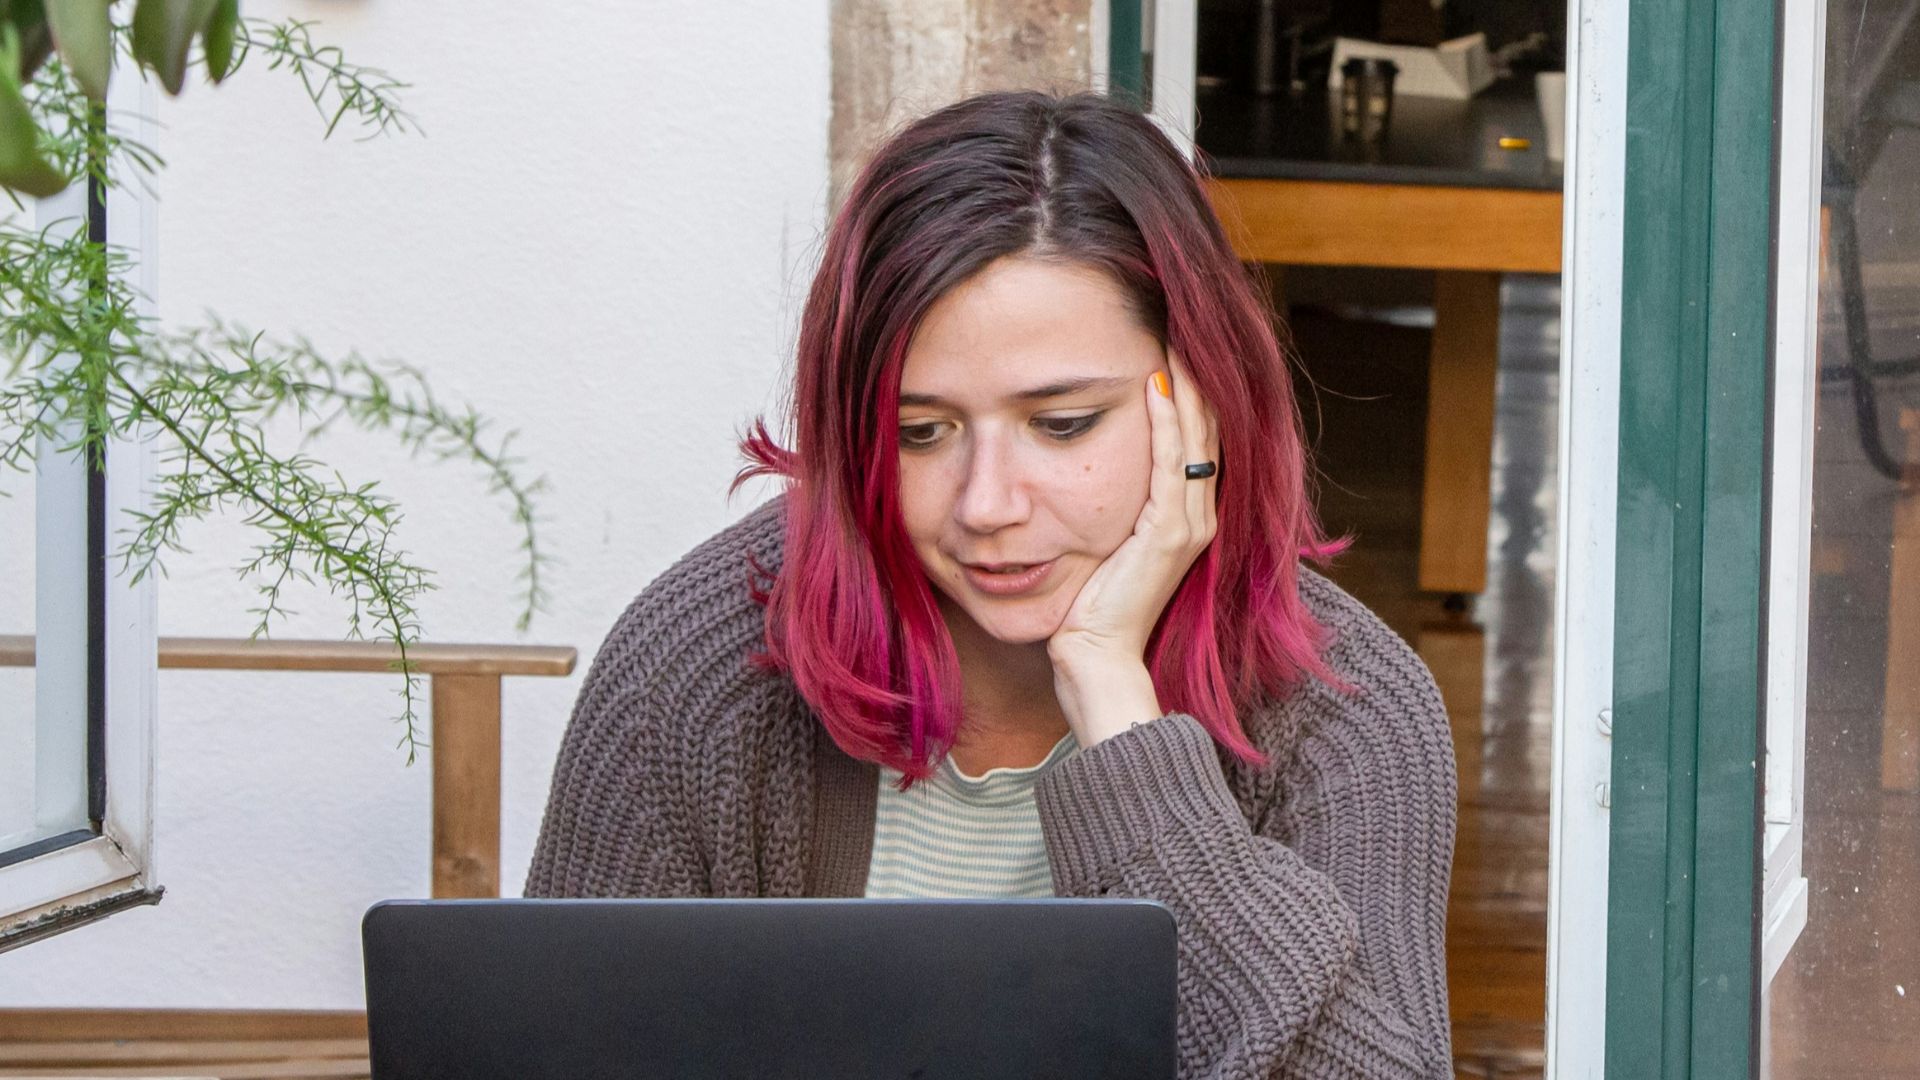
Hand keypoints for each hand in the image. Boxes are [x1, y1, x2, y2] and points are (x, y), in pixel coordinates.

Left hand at [1047, 350, 1219, 743]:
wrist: (1093, 657)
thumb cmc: (1088, 605)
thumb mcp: (1101, 542)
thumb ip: (1107, 506)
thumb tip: (1080, 466)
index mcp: (1184, 517)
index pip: (1194, 439)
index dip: (1189, 392)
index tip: (1171, 345)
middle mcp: (1196, 517)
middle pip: (1204, 430)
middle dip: (1194, 377)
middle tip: (1179, 324)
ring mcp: (1187, 527)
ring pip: (1195, 439)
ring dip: (1186, 387)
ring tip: (1175, 340)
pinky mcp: (1169, 536)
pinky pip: (1172, 465)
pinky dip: (1166, 423)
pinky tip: (1155, 387)